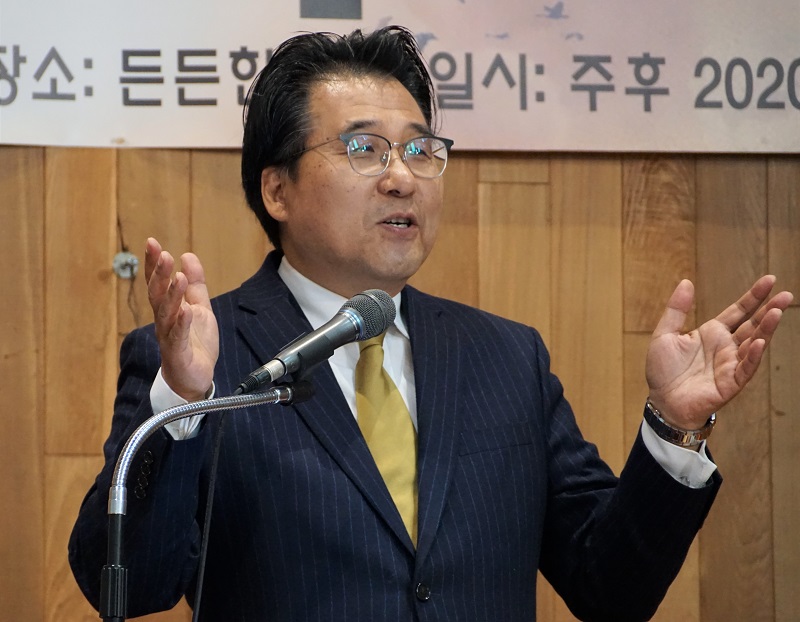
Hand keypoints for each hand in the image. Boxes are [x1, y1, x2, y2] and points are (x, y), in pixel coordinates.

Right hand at [144, 237, 218, 401]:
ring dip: (172, 295)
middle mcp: (164, 321)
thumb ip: (196, 284)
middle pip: (157, 295)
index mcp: (168, 308)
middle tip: (163, 255)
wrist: (195, 378)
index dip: (153, 263)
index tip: (152, 242)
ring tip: (178, 278)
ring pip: (167, 314)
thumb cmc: (194, 343)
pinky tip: (186, 311)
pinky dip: (182, 323)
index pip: (157, 282)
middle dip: (159, 274)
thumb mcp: (200, 308)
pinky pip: (179, 336)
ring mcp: (170, 336)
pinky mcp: (179, 353)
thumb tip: (188, 256)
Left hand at [645, 275, 792, 429]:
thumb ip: (676, 309)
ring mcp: (730, 364)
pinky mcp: (730, 383)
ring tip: (777, 312)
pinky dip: (752, 355)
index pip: (738, 311)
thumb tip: (687, 282)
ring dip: (765, 329)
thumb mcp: (664, 334)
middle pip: (752, 324)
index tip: (769, 280)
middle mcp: (726, 346)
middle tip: (786, 294)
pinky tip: (759, 342)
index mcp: (712, 333)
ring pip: (753, 344)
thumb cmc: (663, 370)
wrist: (661, 401)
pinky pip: (745, 368)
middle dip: (769, 309)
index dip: (753, 297)